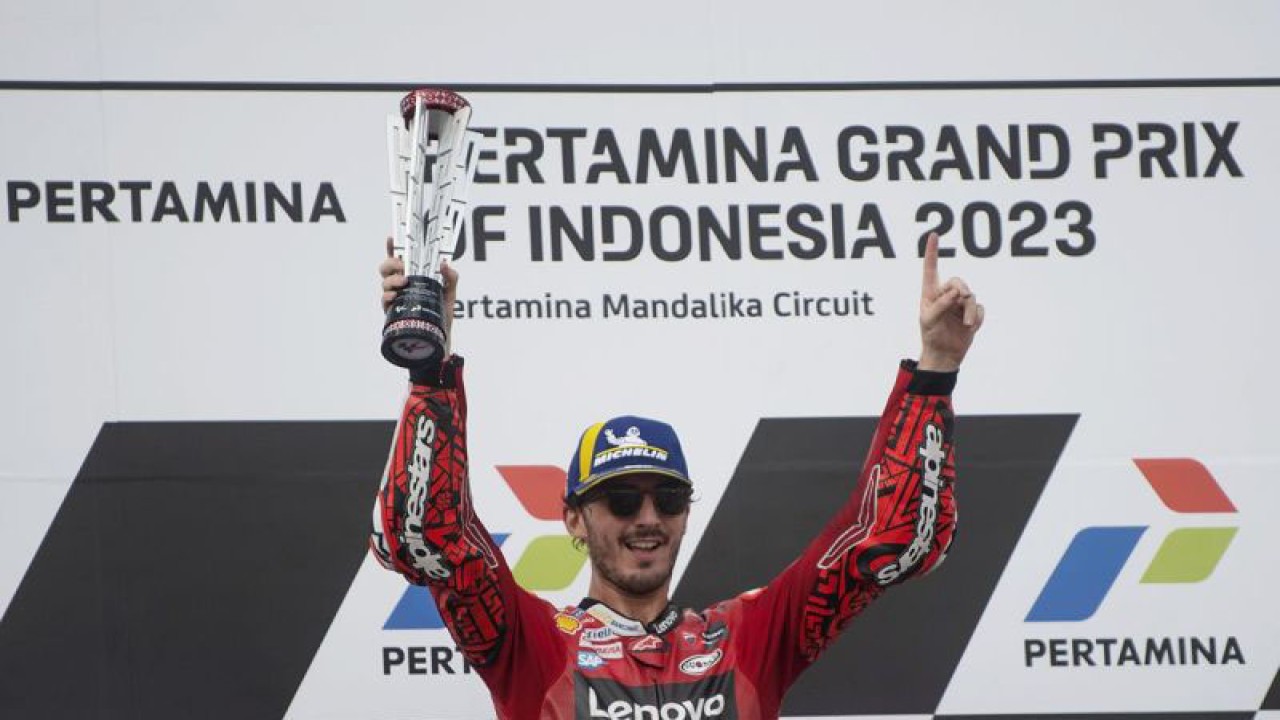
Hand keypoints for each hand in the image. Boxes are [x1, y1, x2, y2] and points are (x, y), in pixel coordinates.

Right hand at [380, 237, 459, 350]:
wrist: (439, 337)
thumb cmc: (442, 313)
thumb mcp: (450, 293)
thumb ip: (451, 278)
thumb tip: (445, 265)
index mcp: (412, 276)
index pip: (399, 258)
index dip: (392, 247)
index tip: (391, 237)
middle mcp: (401, 285)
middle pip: (386, 268)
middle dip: (390, 263)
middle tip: (401, 266)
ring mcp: (395, 297)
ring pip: (384, 282)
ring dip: (391, 279)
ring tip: (403, 282)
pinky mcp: (392, 311)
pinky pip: (384, 300)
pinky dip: (387, 295)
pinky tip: (394, 295)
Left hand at [918, 233, 982, 371]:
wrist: (945, 354)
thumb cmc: (931, 336)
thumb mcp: (929, 320)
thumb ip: (940, 304)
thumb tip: (957, 292)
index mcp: (931, 293)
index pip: (931, 269)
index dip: (932, 252)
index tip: (934, 235)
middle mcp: (946, 294)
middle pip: (959, 282)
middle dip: (962, 292)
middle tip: (960, 304)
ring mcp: (960, 303)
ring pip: (971, 296)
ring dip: (969, 311)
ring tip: (965, 325)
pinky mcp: (972, 313)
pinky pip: (980, 308)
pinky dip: (976, 318)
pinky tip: (969, 327)